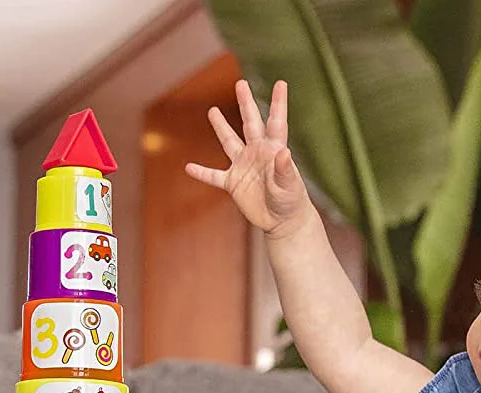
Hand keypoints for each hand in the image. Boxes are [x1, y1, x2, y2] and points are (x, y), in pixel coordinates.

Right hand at [185, 79, 309, 236]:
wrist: (284, 223)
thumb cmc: (291, 202)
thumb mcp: (290, 186)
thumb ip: (285, 169)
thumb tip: (284, 152)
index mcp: (273, 150)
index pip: (276, 122)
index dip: (278, 103)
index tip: (281, 83)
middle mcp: (257, 153)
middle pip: (250, 123)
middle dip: (245, 103)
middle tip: (240, 83)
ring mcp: (244, 167)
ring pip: (229, 143)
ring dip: (221, 128)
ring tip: (212, 111)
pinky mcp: (234, 184)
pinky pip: (214, 176)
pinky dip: (202, 173)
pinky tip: (188, 168)